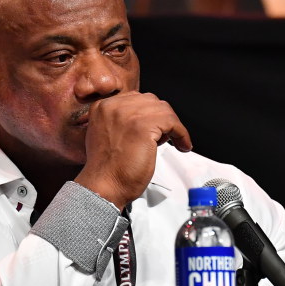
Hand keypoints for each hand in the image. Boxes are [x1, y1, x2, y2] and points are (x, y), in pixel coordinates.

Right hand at [75, 91, 191, 209]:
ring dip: (173, 126)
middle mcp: (114, 106)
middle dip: (162, 118)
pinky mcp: (144, 126)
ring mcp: (129, 114)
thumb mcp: (107, 136)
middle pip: (150, 101)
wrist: (104, 187)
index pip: (135, 99)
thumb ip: (121, 123)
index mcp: (103, 107)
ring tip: (175, 141)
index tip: (158, 126)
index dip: (150, 113)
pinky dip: (181, 133)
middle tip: (166, 135)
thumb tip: (144, 121)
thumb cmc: (107, 170)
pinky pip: (172, 122)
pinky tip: (182, 144)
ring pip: (163, 110)